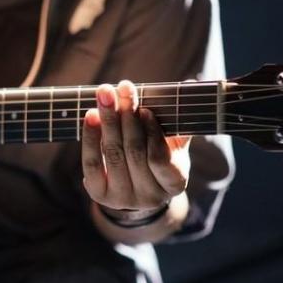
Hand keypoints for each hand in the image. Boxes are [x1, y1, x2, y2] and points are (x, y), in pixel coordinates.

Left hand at [81, 80, 190, 210]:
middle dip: (127, 117)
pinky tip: (91, 115)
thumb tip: (190, 83)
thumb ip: (179, 118)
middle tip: (122, 88)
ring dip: (108, 121)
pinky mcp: (99, 194)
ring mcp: (123, 198)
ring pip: (113, 155)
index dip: (152, 134)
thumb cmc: (158, 156)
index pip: (160, 159)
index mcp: (174, 184)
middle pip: (134, 153)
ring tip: (105, 94)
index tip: (145, 110)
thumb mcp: (173, 142)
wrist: (135, 186)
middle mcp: (150, 197)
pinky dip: (91, 137)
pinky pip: (92, 163)